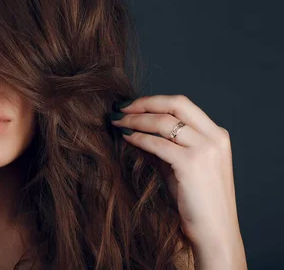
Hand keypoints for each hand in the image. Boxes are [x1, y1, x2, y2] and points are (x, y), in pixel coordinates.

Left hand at [109, 95, 244, 262]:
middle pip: (175, 104)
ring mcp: (205, 150)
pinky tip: (126, 137)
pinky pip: (157, 144)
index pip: (182, 104)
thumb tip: (134, 127)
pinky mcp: (192, 164)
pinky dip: (139, 138)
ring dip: (136, 120)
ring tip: (117, 122)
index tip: (131, 105)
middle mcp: (214, 137)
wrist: (214, 232)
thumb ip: (164, 144)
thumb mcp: (180, 165)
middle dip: (143, 103)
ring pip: (164, 122)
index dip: (153, 101)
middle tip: (119, 108)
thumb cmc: (196, 202)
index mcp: (217, 134)